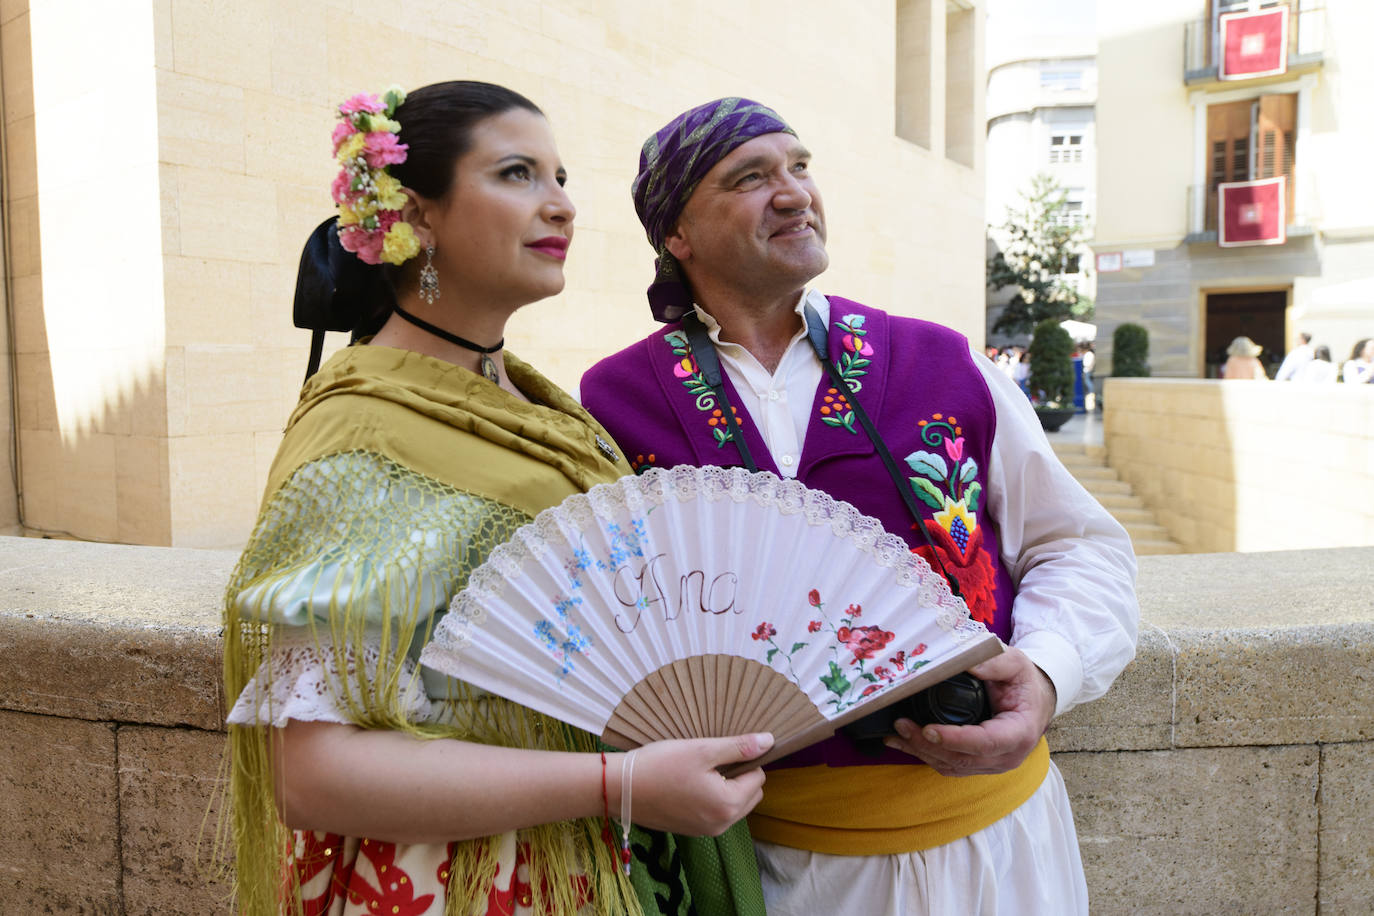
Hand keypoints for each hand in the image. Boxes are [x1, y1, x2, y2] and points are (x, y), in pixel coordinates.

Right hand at [619, 733, 771, 835]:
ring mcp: (706, 831)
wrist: (620, 789)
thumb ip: (739, 747)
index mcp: (728, 805)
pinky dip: (711, 798)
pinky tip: (688, 783)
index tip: (722, 750)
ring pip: (734, 805)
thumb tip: (769, 741)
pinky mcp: (692, 830)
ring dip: (726, 787)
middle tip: (711, 759)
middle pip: (750, 794)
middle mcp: (721, 824)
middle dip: (739, 775)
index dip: (745, 759)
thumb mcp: (702, 750)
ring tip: (699, 770)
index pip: (758, 777)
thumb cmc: (660, 765)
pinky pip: (716, 813)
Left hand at [883, 647, 1055, 776]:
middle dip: (928, 745)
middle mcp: (1007, 756)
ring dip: (921, 752)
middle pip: (962, 758)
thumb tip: (966, 663)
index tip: (928, 729)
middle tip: (901, 724)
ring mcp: (992, 764)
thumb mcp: (1016, 663)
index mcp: (1020, 732)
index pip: (986, 742)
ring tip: (896, 733)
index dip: (955, 739)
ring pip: (952, 766)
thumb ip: (995, 663)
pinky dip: (925, 755)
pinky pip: (949, 766)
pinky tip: (905, 742)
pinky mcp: (978, 765)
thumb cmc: (1024, 681)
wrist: (1034, 701)